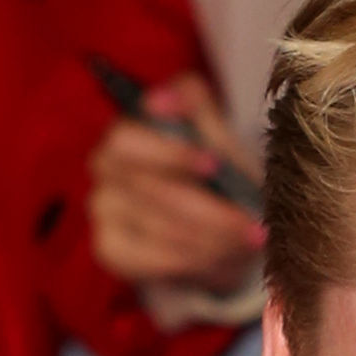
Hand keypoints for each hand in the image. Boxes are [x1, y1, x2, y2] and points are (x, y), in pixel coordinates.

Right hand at [87, 73, 263, 290]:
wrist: (220, 230)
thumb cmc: (220, 177)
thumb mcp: (218, 138)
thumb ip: (198, 107)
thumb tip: (171, 96)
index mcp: (128, 133)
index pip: (130, 139)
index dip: (170, 152)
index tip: (214, 165)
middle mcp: (105, 166)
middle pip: (150, 190)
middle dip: (209, 210)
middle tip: (252, 224)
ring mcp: (102, 207)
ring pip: (155, 226)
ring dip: (209, 238)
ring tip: (249, 241)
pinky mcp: (109, 248)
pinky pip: (148, 257)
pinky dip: (191, 260)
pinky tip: (221, 258)